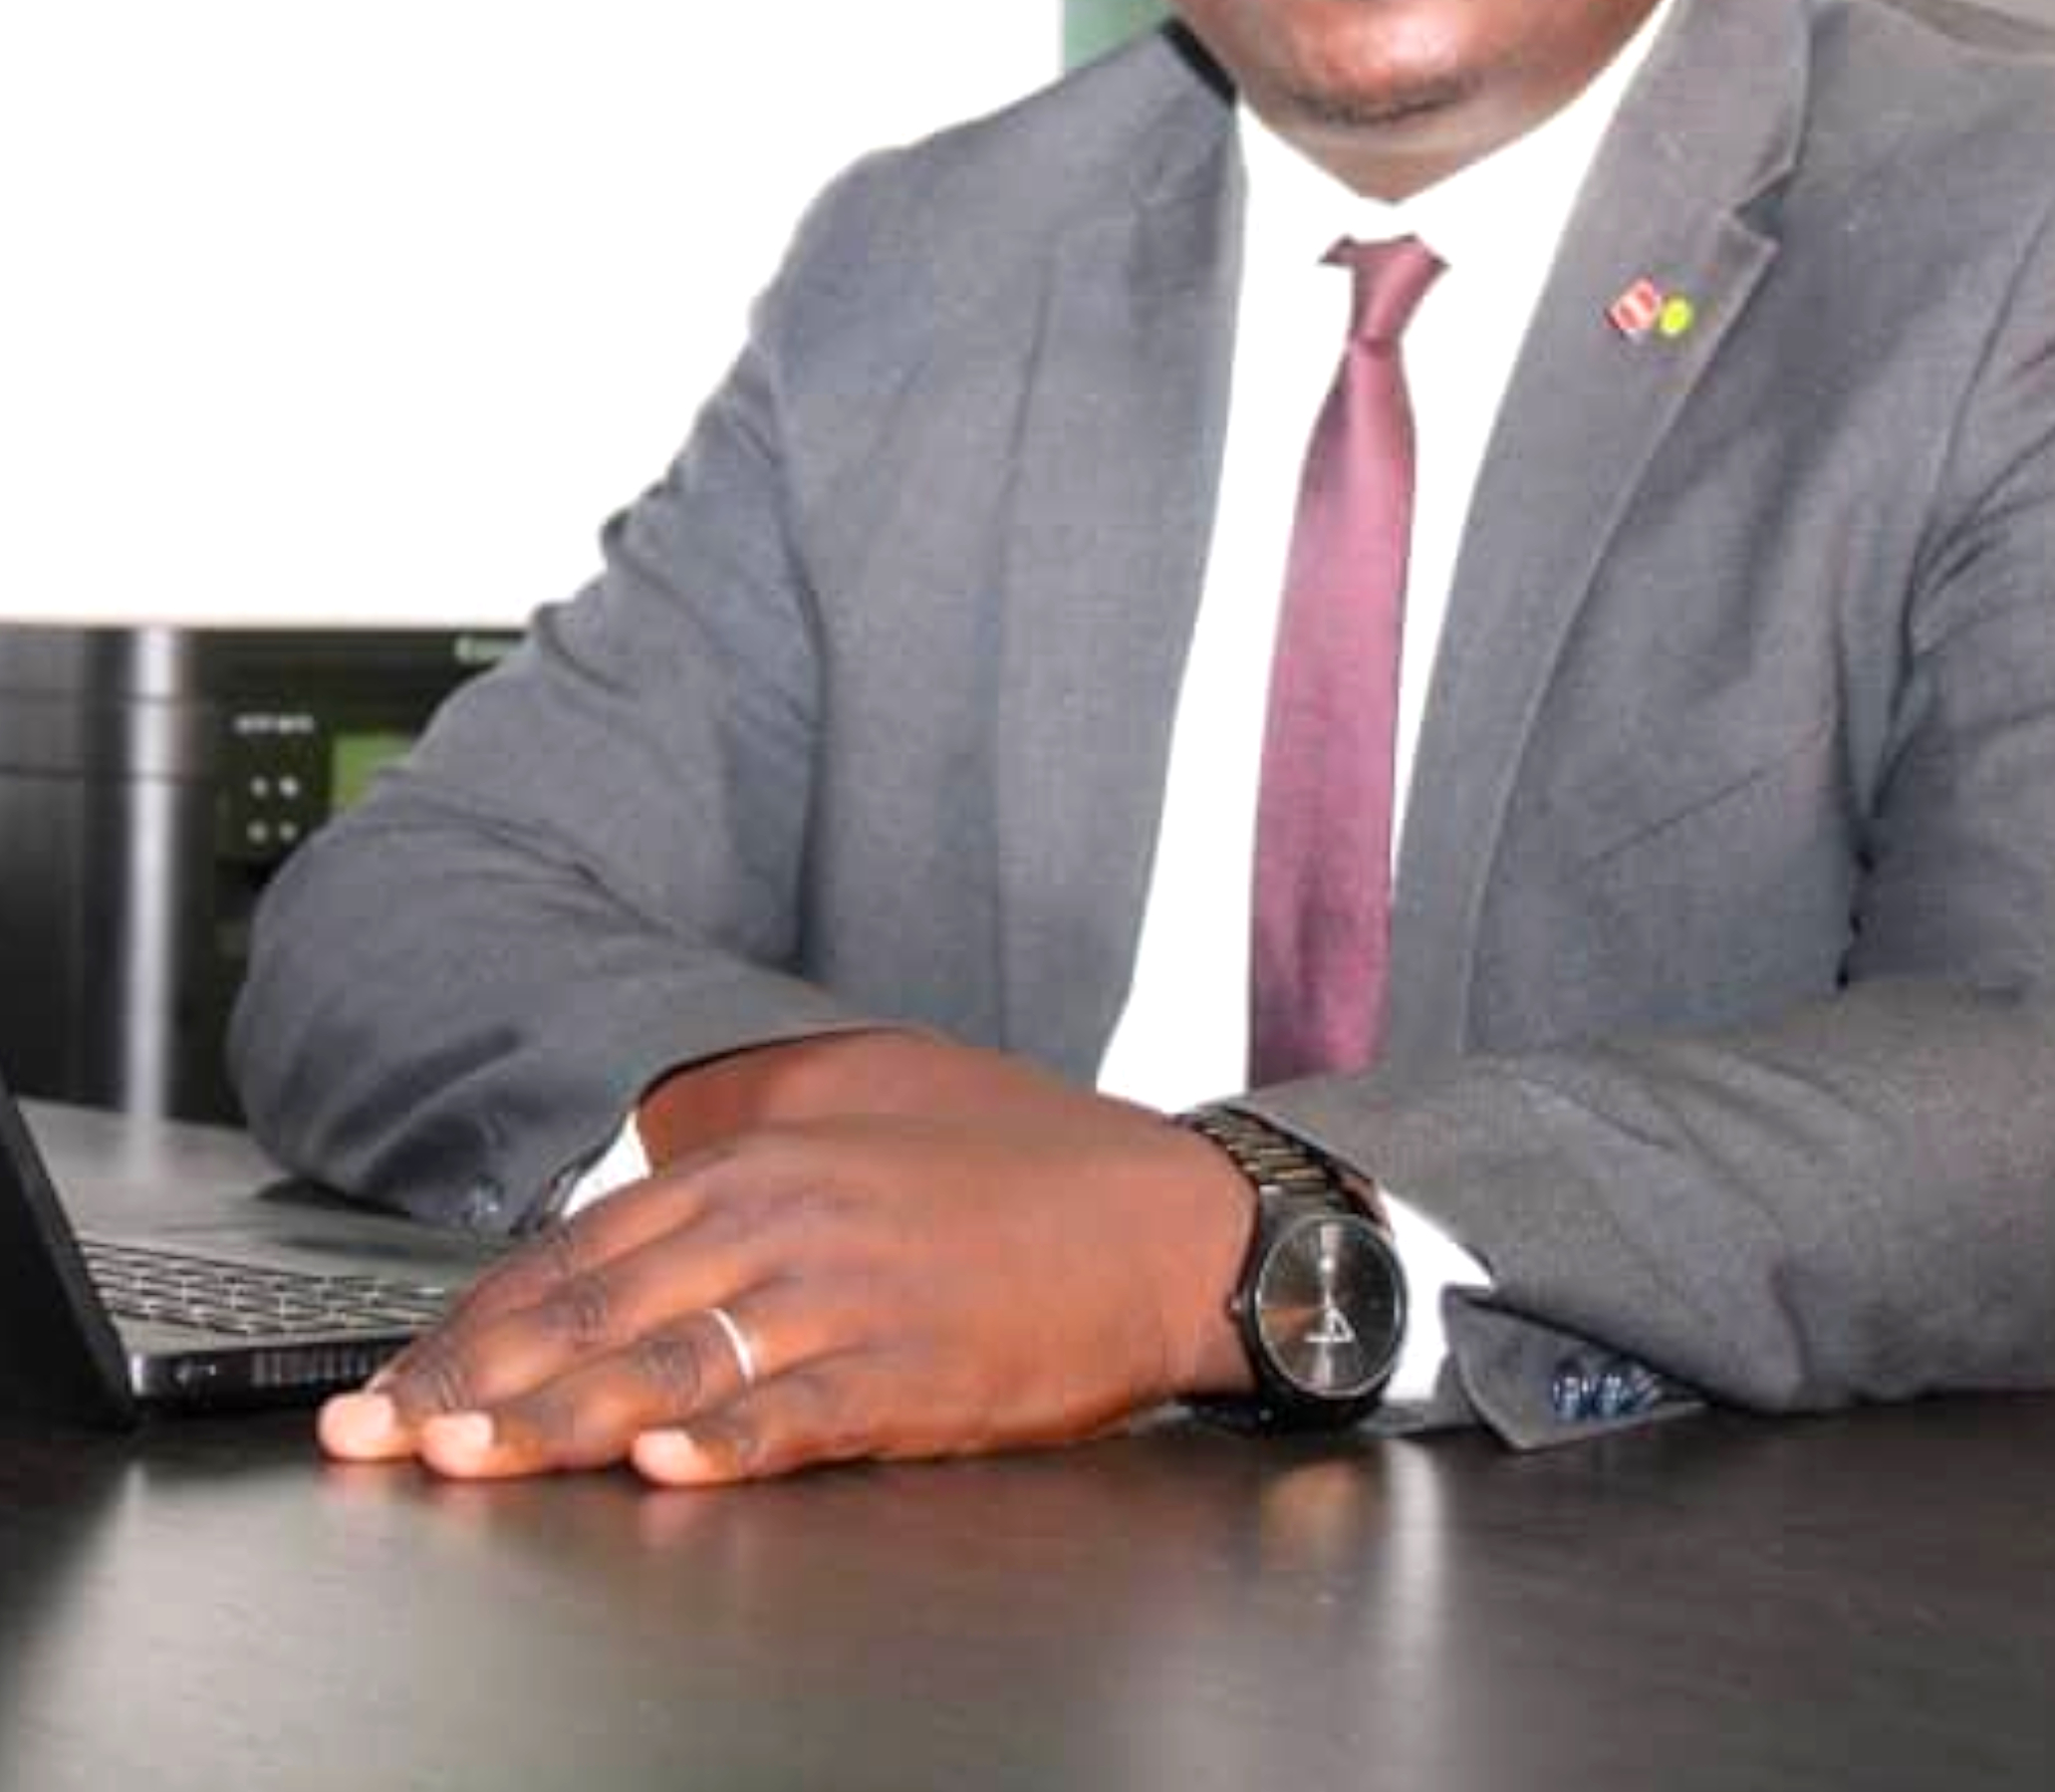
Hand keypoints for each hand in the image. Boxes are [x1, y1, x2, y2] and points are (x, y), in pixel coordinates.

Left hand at [316, 1034, 1254, 1483]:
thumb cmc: (1014, 1165)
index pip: (581, 1247)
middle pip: (600, 1308)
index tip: (392, 1378)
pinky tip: (665, 1464)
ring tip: (466, 1458)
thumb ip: (754, 1130)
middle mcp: (790, 1221)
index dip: (475, 1320)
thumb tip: (650, 1154)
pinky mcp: (916, 1373)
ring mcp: (852, 1298)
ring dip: (559, 1419)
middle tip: (376, 1433)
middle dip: (475, 1379)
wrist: (1163, 1220)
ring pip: (676, 1362)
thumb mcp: (870, 1104)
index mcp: (766, 1160)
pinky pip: (802, 1414)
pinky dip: (729, 1441)